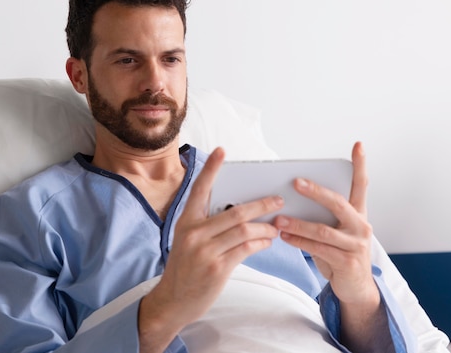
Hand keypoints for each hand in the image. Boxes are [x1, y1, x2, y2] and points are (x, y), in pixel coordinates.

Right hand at [138, 147, 279, 351]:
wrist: (173, 300)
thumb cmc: (185, 268)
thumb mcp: (188, 241)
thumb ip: (208, 226)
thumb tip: (241, 213)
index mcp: (186, 222)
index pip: (199, 190)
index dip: (211, 169)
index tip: (221, 151)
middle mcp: (194, 233)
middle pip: (235, 212)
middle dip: (261, 205)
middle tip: (278, 201)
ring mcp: (204, 251)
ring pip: (244, 230)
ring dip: (265, 228)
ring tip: (275, 228)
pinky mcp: (216, 268)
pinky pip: (246, 249)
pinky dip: (260, 244)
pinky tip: (266, 242)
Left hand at [273, 142, 377, 304]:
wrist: (355, 287)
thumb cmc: (339, 253)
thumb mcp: (334, 231)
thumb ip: (321, 216)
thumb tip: (289, 200)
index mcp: (358, 214)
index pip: (361, 185)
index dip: (360, 165)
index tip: (358, 145)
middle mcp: (361, 226)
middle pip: (338, 203)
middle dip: (315, 191)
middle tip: (295, 182)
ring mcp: (357, 244)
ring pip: (322, 229)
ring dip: (297, 223)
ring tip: (278, 218)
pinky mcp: (347, 261)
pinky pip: (318, 248)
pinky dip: (298, 241)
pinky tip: (284, 236)